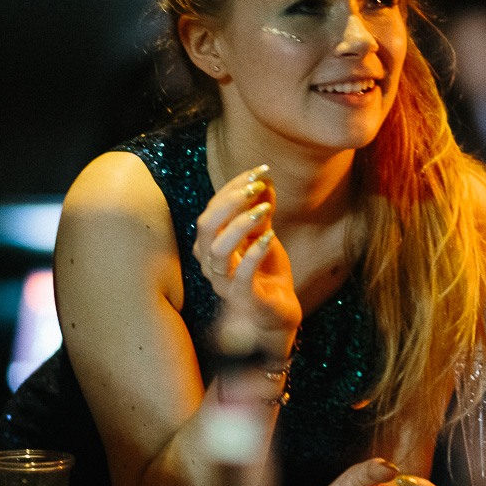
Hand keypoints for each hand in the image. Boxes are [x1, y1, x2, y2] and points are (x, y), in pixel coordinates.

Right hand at [193, 164, 301, 356]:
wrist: (279, 314)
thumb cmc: (266, 274)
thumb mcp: (264, 235)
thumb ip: (261, 211)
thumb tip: (265, 179)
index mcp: (211, 246)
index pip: (212, 209)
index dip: (233, 186)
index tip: (260, 170)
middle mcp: (212, 264)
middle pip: (206, 226)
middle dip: (231, 201)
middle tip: (258, 186)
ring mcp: (225, 283)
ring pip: (217, 251)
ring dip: (239, 224)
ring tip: (264, 209)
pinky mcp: (244, 299)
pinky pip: (241, 276)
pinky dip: (253, 253)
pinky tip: (269, 237)